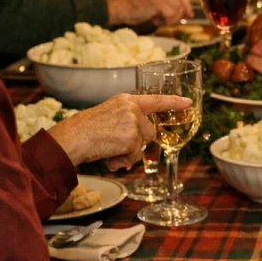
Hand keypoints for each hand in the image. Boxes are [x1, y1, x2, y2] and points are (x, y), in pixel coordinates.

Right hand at [48, 93, 190, 169]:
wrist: (73, 138)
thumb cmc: (85, 129)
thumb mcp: (109, 115)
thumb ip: (127, 120)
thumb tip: (140, 137)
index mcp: (126, 100)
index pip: (155, 100)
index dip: (174, 102)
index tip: (188, 103)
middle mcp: (132, 109)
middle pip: (150, 131)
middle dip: (136, 143)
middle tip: (114, 144)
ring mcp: (133, 123)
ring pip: (142, 145)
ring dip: (128, 153)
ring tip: (109, 149)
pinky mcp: (132, 138)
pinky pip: (134, 156)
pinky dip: (122, 160)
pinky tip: (108, 155)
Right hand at [106, 0, 192, 25]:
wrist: (116, 8)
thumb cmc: (132, 6)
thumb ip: (166, 0)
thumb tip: (184, 10)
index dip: (186, 4)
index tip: (189, 13)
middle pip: (181, 0)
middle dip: (181, 13)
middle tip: (175, 21)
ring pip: (177, 8)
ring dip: (170, 19)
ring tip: (159, 20)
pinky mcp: (157, 2)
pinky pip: (170, 14)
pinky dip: (164, 21)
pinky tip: (154, 20)